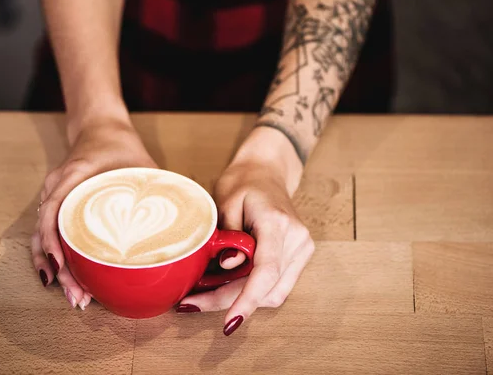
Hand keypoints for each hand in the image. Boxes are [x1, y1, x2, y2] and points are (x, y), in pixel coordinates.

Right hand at [32, 116, 156, 308]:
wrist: (100, 128)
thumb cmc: (121, 146)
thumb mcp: (143, 164)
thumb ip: (162, 188)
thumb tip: (192, 218)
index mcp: (73, 176)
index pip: (53, 212)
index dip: (54, 242)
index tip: (61, 267)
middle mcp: (57, 189)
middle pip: (46, 234)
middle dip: (59, 270)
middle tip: (76, 296)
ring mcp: (54, 198)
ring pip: (43, 239)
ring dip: (55, 269)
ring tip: (74, 296)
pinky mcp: (59, 207)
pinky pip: (50, 235)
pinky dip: (55, 257)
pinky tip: (66, 278)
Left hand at [178, 127, 314, 334]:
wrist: (267, 171)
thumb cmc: (243, 182)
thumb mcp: (225, 203)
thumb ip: (228, 237)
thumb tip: (227, 268)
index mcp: (277, 223)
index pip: (266, 270)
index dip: (247, 299)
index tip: (230, 322)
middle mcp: (297, 239)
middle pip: (267, 288)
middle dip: (229, 302)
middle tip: (192, 303)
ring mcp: (302, 249)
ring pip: (273, 293)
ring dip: (238, 300)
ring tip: (203, 296)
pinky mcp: (298, 256)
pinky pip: (276, 285)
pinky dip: (250, 292)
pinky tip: (223, 288)